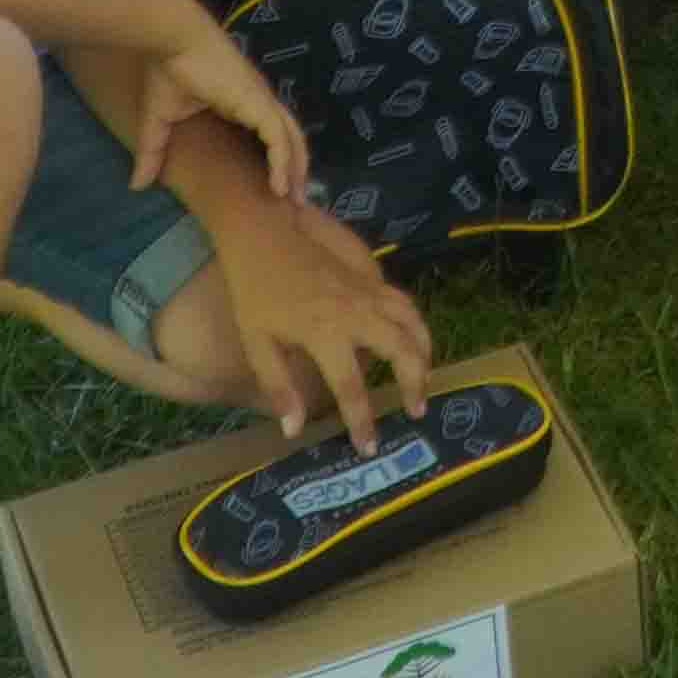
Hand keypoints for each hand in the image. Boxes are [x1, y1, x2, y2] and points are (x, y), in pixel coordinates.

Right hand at [140, 1, 316, 207]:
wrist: (172, 39)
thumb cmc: (169, 71)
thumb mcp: (159, 119)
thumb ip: (153, 151)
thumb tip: (137, 184)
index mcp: (243, 101)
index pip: (271, 131)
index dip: (278, 156)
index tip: (279, 186)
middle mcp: (258, 100)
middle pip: (290, 137)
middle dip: (296, 168)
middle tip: (297, 201)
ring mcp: (261, 100)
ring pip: (290, 139)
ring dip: (295, 169)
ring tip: (294, 200)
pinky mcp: (257, 101)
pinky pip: (278, 137)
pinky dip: (282, 161)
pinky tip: (280, 185)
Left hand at [206, 190, 432, 450]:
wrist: (263, 232)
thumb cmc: (254, 291)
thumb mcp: (255, 343)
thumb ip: (278, 387)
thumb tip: (295, 430)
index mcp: (325, 334)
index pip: (351, 388)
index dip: (362, 421)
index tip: (368, 446)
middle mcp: (355, 312)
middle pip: (402, 350)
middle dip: (414, 383)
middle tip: (415, 410)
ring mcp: (367, 290)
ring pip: (412, 320)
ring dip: (424, 351)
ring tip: (423, 377)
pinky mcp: (369, 275)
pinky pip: (402, 300)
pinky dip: (414, 322)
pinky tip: (410, 336)